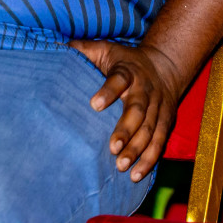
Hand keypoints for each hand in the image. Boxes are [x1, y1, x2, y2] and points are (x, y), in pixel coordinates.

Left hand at [70, 38, 181, 182]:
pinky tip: (137, 174)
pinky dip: (151, 159)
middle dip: (126, 130)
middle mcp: (145, 89)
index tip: (94, 105)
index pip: (119, 79)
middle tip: (112, 148)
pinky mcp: (166, 121)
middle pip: (138, 110)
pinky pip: (160, 142)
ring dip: (138, 150)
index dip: (109, 91)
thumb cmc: (125, 60)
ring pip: (150, 130)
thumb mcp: (105, 48)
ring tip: (122, 167)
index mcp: (128, 71)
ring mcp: (158, 107)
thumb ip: (83, 49)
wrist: (165, 64)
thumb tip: (56, 49)